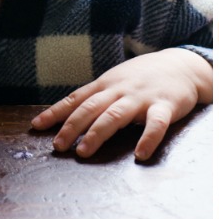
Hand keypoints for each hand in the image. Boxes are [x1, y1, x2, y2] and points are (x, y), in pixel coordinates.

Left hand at [31, 48, 212, 160]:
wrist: (181, 64)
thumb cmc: (143, 76)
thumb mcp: (117, 80)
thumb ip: (96, 96)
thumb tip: (66, 114)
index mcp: (107, 84)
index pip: (77, 98)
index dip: (56, 112)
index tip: (36, 126)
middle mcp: (120, 89)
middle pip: (92, 107)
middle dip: (72, 126)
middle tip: (58, 145)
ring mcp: (142, 97)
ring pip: (116, 114)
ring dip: (98, 132)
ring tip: (84, 151)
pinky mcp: (165, 105)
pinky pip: (156, 123)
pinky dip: (148, 138)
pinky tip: (140, 154)